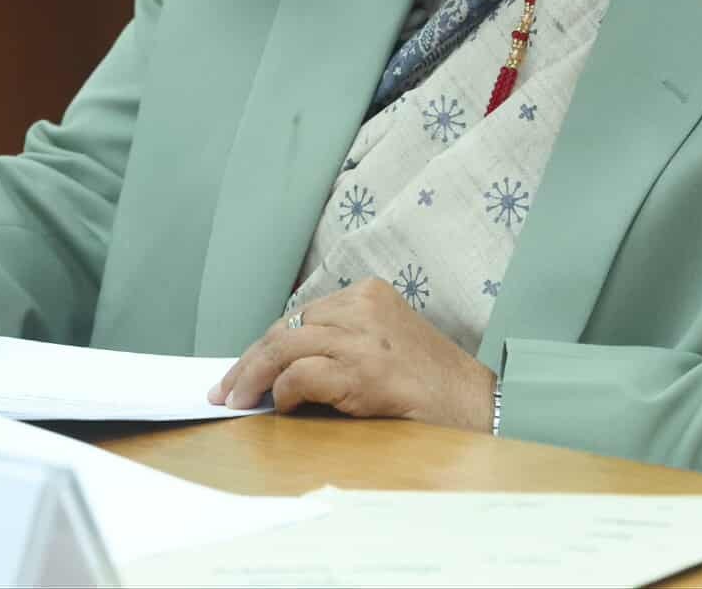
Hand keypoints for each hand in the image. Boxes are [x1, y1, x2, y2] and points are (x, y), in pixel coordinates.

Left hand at [207, 278, 495, 430]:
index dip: (266, 345)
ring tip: (237, 400)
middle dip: (249, 361)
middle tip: (225, 389)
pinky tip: (281, 407)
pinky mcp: (363, 370)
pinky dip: (284, 391)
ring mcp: (363, 337)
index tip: (242, 368)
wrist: (476, 405)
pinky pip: (302, 374)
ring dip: (253, 377)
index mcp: (367, 294)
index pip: (300, 315)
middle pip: (285, 327)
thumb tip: (281, 372)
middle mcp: (362, 307)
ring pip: (285, 346)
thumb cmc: (429, 384)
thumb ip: (341, 344)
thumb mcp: (383, 345)